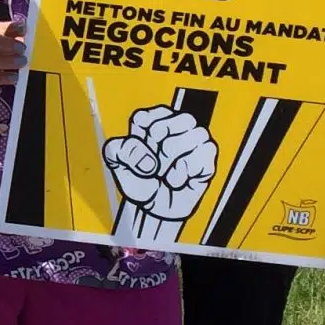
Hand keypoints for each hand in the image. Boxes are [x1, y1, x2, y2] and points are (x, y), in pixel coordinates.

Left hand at [103, 105, 219, 242]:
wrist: (154, 208)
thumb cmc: (139, 182)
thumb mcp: (117, 165)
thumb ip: (117, 150)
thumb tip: (147, 158)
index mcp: (150, 120)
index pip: (146, 116)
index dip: (141, 139)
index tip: (140, 151)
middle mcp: (175, 125)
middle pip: (181, 119)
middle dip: (164, 148)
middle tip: (155, 165)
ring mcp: (194, 140)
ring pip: (197, 134)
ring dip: (176, 161)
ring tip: (166, 173)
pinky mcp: (207, 157)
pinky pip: (205, 154)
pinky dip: (188, 171)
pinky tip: (179, 179)